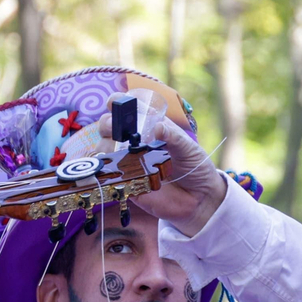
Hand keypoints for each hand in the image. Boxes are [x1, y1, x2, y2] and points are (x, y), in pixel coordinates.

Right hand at [101, 112, 227, 236]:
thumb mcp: (189, 149)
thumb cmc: (195, 167)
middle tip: (115, 129)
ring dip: (105, 147)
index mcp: (149, 128)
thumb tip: (158, 127)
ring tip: (120, 152)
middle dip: (107, 124)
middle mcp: (133, 143)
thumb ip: (174, 138)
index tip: (115, 102)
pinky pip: (108, 176)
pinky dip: (105, 171)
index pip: (126, 110)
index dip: (117, 102)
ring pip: (103, 150)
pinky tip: (114, 170)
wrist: (199, 198)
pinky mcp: (125, 183)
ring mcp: (127, 162)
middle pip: (108, 128)